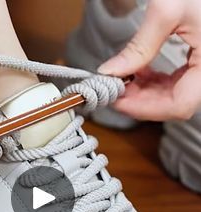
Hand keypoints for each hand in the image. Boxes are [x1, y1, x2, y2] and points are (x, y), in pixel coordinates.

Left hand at [98, 0, 200, 121]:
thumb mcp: (167, 10)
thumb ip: (139, 46)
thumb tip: (110, 72)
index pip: (180, 105)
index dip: (146, 109)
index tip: (119, 100)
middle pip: (174, 104)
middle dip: (140, 101)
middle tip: (115, 91)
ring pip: (172, 96)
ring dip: (144, 93)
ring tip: (122, 80)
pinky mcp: (198, 62)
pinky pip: (175, 82)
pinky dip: (153, 82)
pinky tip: (137, 72)